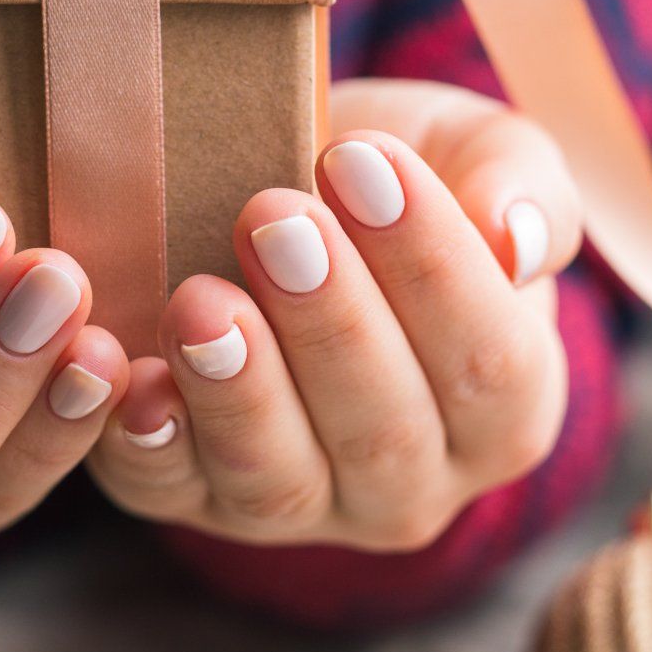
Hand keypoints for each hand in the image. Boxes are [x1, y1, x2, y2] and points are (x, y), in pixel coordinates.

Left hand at [86, 79, 581, 551]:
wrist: (265, 189)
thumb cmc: (380, 176)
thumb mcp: (468, 149)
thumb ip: (516, 182)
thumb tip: (513, 238)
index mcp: (504, 409)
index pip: (490, 362)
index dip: (431, 266)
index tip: (363, 160)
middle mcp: (411, 482)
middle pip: (384, 431)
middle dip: (328, 321)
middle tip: (273, 218)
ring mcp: (299, 503)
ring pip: (278, 476)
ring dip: (239, 389)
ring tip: (201, 300)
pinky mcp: (188, 495)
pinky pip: (166, 489)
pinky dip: (147, 442)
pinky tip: (134, 382)